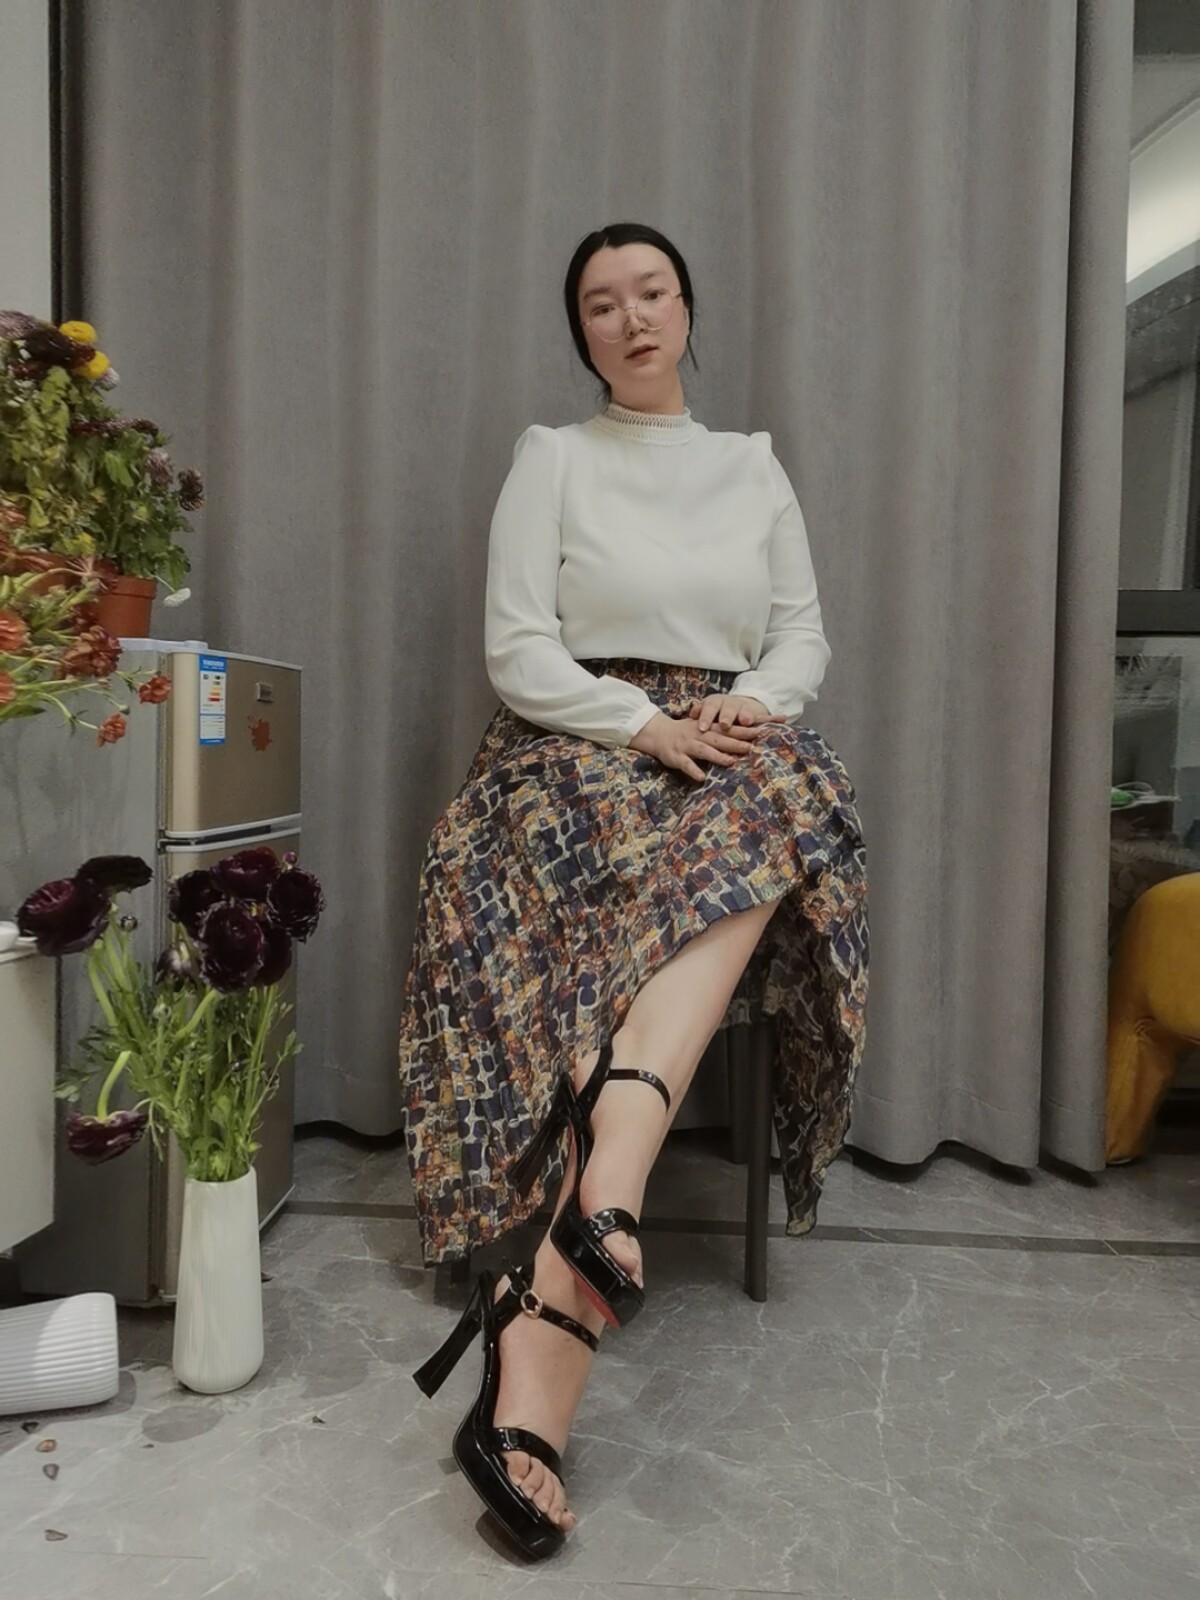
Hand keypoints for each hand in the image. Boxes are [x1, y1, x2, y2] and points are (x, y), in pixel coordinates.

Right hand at [629, 708, 778, 782]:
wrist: (659, 733)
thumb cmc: (688, 733)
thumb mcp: (705, 728)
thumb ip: (724, 733)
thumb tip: (749, 739)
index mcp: (709, 728)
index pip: (730, 728)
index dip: (746, 729)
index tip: (763, 731)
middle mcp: (699, 734)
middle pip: (719, 738)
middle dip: (735, 742)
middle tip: (751, 747)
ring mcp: (688, 745)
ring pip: (704, 750)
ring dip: (717, 756)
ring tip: (731, 762)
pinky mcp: (676, 756)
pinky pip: (685, 764)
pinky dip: (693, 770)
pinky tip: (702, 777)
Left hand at [687, 694, 786, 732]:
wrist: (741, 705)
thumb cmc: (718, 714)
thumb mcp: (708, 714)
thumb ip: (701, 714)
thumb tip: (691, 714)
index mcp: (716, 703)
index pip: (709, 707)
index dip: (706, 716)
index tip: (702, 727)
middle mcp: (730, 704)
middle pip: (727, 708)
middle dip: (726, 716)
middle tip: (724, 725)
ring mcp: (745, 709)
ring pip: (746, 711)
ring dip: (746, 715)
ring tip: (746, 720)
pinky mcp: (759, 715)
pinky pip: (766, 718)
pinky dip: (774, 718)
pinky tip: (782, 719)